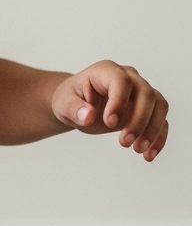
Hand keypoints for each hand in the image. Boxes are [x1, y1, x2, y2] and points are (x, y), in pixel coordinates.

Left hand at [52, 62, 168, 160]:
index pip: (121, 81)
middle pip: (146, 94)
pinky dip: (158, 138)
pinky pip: (161, 120)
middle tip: (124, 142)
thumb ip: (74, 108)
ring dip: (152, 130)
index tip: (109, 122)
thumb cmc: (70, 99)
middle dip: (139, 120)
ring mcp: (140, 92)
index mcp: (106, 71)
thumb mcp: (63, 103)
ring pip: (159, 106)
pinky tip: (148, 154)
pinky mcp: (147, 109)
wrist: (76, 105)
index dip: (119, 102)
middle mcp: (129, 77)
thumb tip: (88, 116)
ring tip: (137, 149)